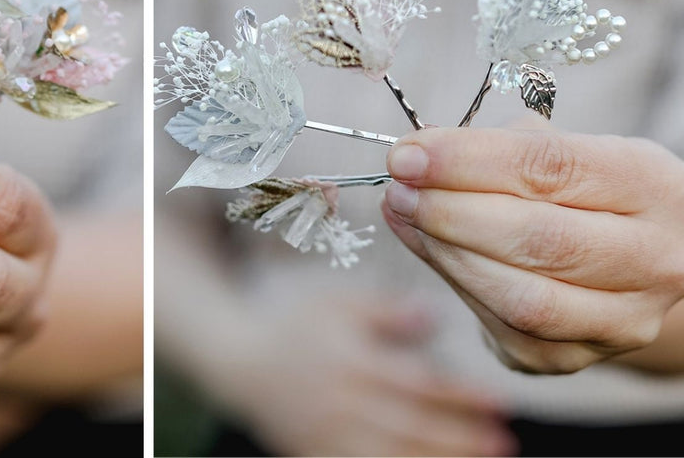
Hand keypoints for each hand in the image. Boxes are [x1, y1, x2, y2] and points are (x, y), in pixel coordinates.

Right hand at [217, 297, 515, 456]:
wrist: (241, 364)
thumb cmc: (297, 326)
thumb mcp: (336, 303)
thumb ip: (384, 310)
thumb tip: (434, 314)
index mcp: (350, 363)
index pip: (417, 384)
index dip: (460, 395)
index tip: (499, 401)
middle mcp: (341, 404)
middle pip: (411, 426)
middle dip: (461, 437)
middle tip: (503, 440)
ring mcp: (328, 437)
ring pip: (393, 456)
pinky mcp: (319, 456)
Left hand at [383, 125, 683, 373]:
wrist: (624, 261)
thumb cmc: (581, 191)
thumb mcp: (564, 149)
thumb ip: (498, 148)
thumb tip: (418, 156)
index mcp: (650, 185)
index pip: (552, 167)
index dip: (467, 160)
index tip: (408, 154)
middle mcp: (652, 259)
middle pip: (539, 239)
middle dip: (450, 210)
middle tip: (399, 185)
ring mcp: (620, 320)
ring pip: (520, 297)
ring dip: (445, 250)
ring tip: (403, 211)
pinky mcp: (573, 357)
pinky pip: (501, 326)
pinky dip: (451, 281)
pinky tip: (423, 244)